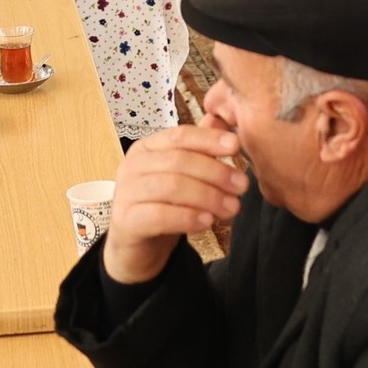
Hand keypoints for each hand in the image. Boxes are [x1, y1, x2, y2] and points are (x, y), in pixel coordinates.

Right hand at [101, 125, 249, 284]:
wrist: (138, 246)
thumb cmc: (163, 205)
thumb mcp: (182, 176)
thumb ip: (199, 150)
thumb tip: (220, 121)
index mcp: (147, 147)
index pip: (180, 135)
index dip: (209, 139)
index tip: (236, 147)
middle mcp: (133, 165)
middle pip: (178, 161)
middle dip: (215, 172)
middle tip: (241, 186)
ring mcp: (126, 192)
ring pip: (171, 187)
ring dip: (207, 196)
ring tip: (231, 207)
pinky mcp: (126, 220)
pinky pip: (159, 215)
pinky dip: (187, 217)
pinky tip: (207, 222)